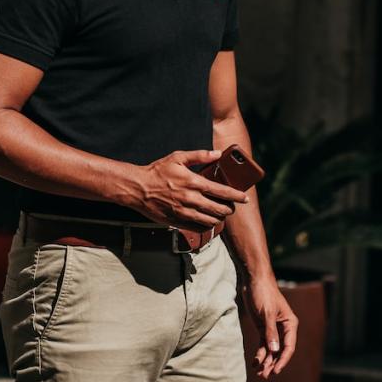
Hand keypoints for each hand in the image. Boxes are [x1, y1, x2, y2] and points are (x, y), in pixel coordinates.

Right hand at [135, 149, 249, 228]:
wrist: (138, 189)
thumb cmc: (157, 172)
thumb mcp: (177, 158)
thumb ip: (199, 156)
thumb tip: (217, 154)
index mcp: (193, 182)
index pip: (221, 191)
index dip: (236, 196)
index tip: (244, 198)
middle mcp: (190, 199)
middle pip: (219, 208)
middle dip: (229, 209)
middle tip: (231, 207)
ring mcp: (184, 212)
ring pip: (210, 220)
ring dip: (219, 218)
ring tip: (221, 214)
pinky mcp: (177, 221)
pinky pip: (198, 227)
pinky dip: (206, 225)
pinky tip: (208, 221)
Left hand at [241, 273, 297, 376]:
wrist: (253, 281)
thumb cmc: (263, 293)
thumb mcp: (266, 313)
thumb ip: (270, 332)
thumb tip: (274, 351)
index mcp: (290, 324)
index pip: (289, 346)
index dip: (282, 360)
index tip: (275, 371)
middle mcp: (284, 328)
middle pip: (280, 351)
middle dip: (272, 363)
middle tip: (264, 376)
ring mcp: (273, 329)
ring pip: (271, 350)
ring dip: (266, 361)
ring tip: (259, 374)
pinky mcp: (263, 328)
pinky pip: (263, 345)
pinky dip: (259, 354)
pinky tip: (255, 363)